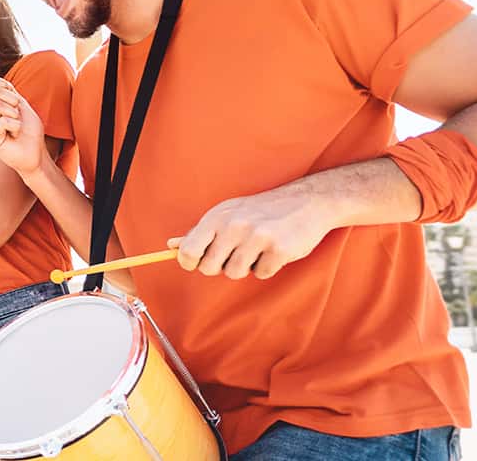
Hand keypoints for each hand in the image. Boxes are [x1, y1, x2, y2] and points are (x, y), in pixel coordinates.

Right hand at [0, 77, 43, 175]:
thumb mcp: (21, 105)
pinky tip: (14, 135)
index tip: (14, 97)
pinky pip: (2, 122)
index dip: (1, 84)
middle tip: (18, 116)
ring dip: (15, 115)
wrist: (36, 153)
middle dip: (13, 101)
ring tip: (16, 126)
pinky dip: (15, 126)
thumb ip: (8, 92)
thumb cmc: (30, 131)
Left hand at [171, 183, 337, 279]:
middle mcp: (234, 226)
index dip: (190, 263)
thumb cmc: (260, 210)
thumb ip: (199, 231)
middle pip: (209, 268)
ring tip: (257, 248)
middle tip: (235, 253)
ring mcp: (257, 238)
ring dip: (245, 266)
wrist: (305, 201)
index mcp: (217, 216)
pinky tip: (274, 250)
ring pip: (234, 273)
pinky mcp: (279, 250)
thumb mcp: (227, 213)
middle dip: (220, 266)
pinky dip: (267, 267)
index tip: (198, 263)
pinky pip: (261, 274)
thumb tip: (170, 245)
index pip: (188, 251)